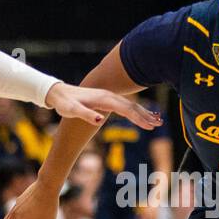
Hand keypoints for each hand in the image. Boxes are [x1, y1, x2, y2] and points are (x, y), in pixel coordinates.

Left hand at [44, 82, 161, 128]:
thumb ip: (86, 114)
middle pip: (132, 106)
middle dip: (145, 115)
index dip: (138, 118)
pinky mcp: (107, 99)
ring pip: (131, 105)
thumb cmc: (65, 103)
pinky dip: (136, 110)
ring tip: (157, 120)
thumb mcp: (72, 110)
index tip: (149, 126)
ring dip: (144, 113)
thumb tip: (100, 120)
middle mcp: (109, 96)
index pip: (126, 109)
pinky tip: (142, 114)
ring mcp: (109, 97)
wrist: (59, 92)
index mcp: (104, 99)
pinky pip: (126, 105)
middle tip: (159, 124)